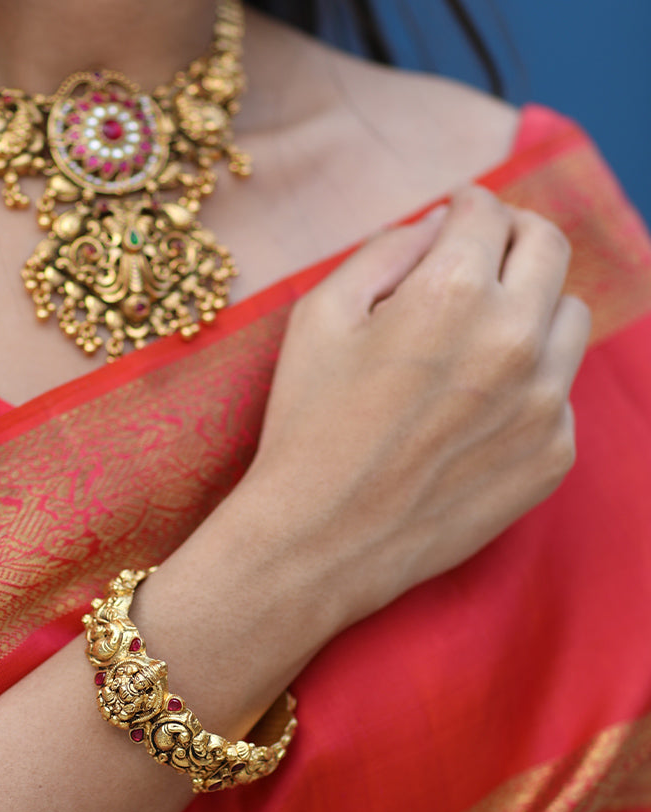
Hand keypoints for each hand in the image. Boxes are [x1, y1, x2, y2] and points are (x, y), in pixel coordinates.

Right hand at [232, 185, 589, 637]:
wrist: (319, 541)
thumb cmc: (306, 428)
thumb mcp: (318, 319)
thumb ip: (383, 252)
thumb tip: (436, 226)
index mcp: (453, 294)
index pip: (489, 213)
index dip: (466, 207)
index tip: (456, 217)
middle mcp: (515, 340)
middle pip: (548, 249)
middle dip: (512, 237)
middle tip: (480, 254)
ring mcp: (545, 403)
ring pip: (568, 317)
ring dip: (530, 307)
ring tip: (477, 337)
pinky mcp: (553, 455)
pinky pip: (562, 392)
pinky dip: (529, 382)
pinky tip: (474, 410)